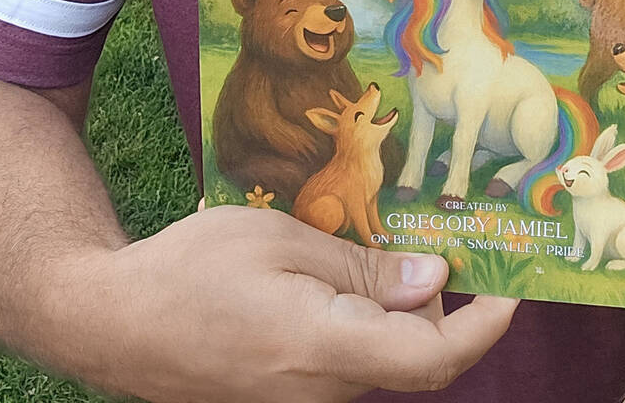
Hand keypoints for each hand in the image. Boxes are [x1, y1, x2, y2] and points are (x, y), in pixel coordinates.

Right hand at [63, 204, 516, 401]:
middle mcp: (323, 391)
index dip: (485, 324)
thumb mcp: (281, 241)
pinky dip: (368, 321)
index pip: (434, 358)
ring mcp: (304, 400)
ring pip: (383, 356)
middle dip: (447, 304)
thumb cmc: (190, 269)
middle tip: (460, 238)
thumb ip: (362, 268)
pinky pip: (349, 360)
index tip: (513, 284)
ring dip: (404, 309)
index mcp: (325, 348)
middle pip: (415, 357)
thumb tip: (434, 279)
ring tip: (403, 243)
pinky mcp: (288, 395)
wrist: (111, 321)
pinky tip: (353, 273)